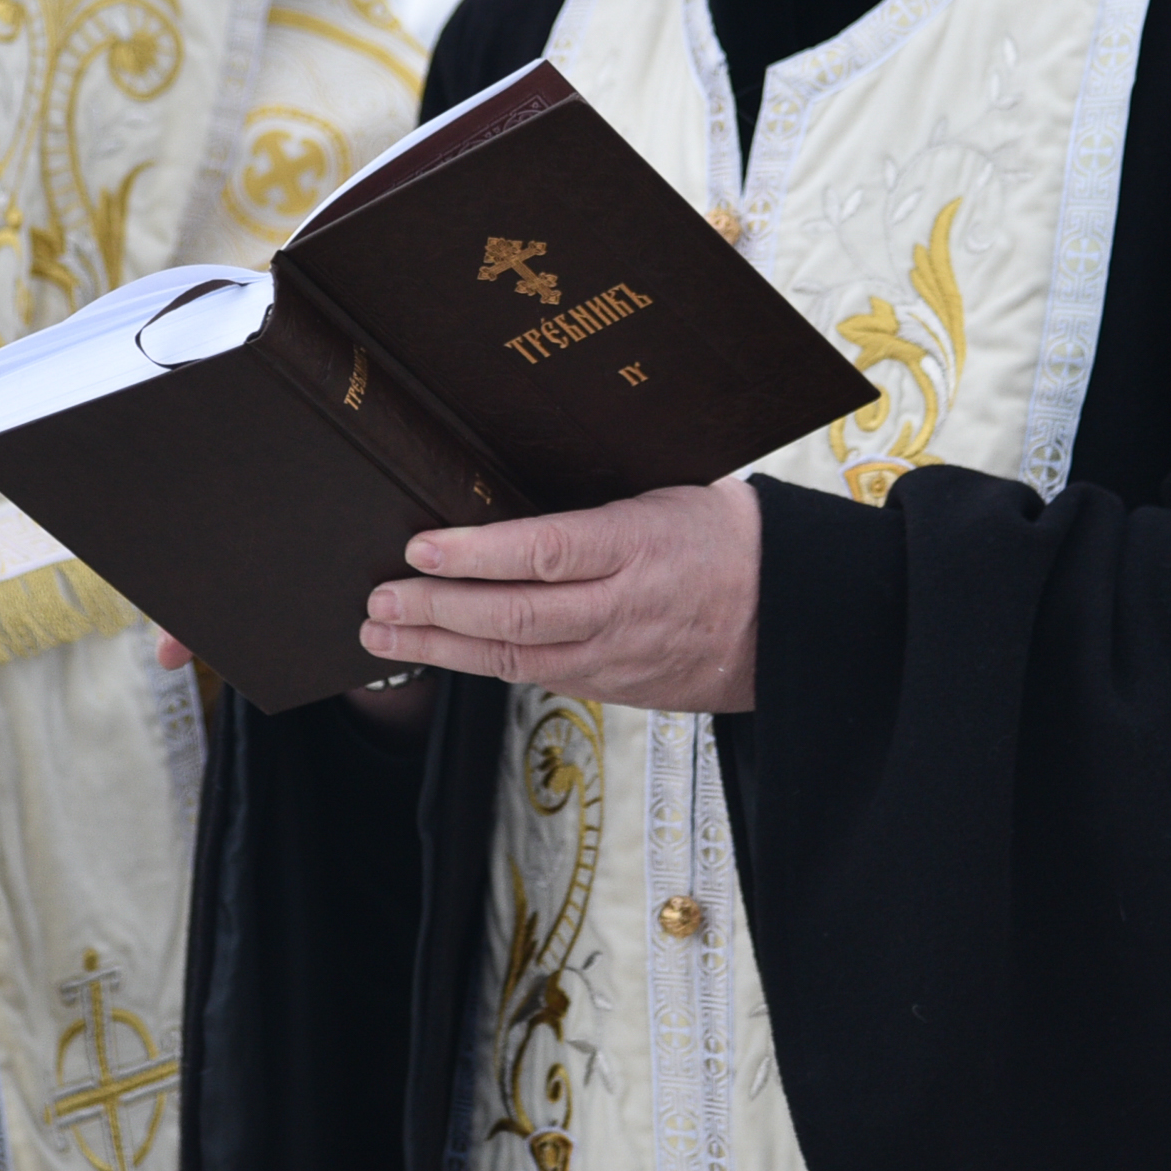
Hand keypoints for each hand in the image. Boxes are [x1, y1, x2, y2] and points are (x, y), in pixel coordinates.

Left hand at [361, 478, 760, 710]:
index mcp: (638, 546)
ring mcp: (619, 656)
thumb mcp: (666, 492)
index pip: (545, 553)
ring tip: (384, 633)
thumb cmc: (726, 537)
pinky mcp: (618, 688)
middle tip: (378, 600)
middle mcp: (624, 609)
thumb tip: (511, 482)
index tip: (421, 546)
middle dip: (437, 610)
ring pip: (517, 659)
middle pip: (517, 617)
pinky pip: (539, 678)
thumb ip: (594, 503)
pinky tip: (444, 652)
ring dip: (443, 647)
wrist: (791, 612)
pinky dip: (484, 666)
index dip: (476, 554)